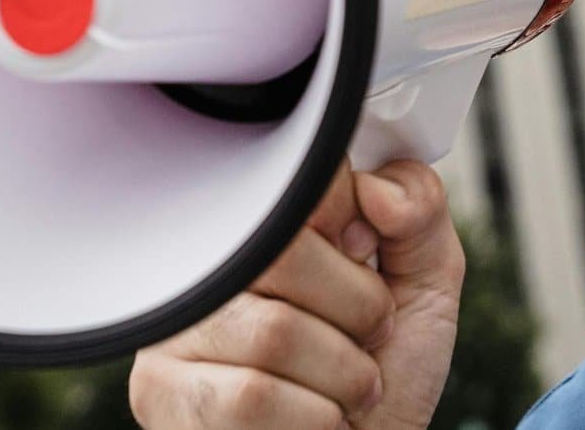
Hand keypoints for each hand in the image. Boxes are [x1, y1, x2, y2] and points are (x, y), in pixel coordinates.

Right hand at [128, 160, 464, 429]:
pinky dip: (312, 421)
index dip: (358, 232)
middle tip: (365, 341)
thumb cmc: (384, 373)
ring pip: (274, 332)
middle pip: (286, 256)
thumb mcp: (424, 284)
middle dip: (359, 312)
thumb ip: (420, 214)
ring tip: (342, 390)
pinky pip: (251, 396)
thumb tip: (379, 188)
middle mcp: (210, 257)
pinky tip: (310, 422)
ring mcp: (176, 323)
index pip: (305, 180)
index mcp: (268, 217)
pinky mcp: (159, 390)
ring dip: (342, 377)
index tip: (367, 263)